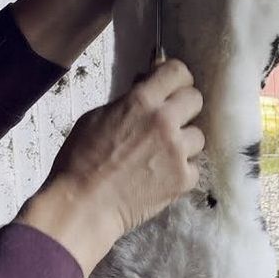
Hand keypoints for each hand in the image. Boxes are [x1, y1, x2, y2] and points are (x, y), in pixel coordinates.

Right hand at [15, 59, 204, 274]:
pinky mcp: (184, 179)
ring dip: (183, 141)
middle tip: (168, 119)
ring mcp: (177, 151)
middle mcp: (165, 122)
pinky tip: (161, 175)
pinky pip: (194, 166)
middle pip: (196, 99)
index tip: (169, 86)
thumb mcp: (96, 117)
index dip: (175, 78)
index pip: (178, 71)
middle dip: (182, 106)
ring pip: (198, 135)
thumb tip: (145, 90)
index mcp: (141, 101)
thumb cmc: (80, 161)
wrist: (84, 206)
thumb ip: (127, 101)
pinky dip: (181, 170)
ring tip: (161, 154)